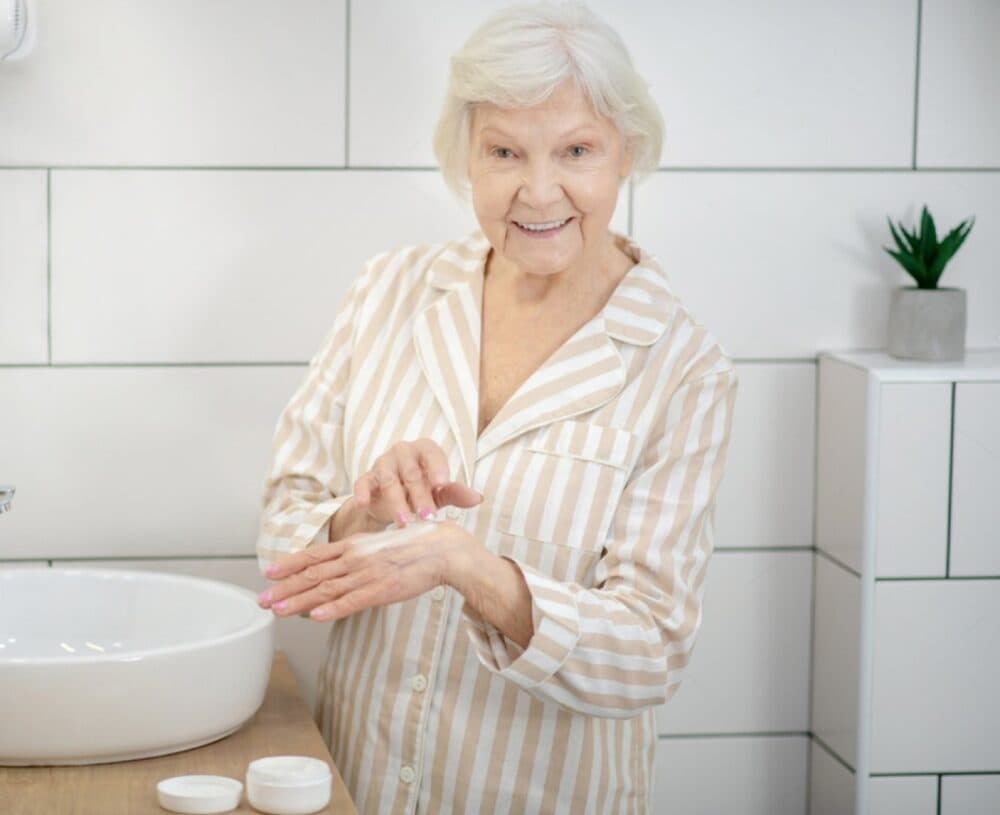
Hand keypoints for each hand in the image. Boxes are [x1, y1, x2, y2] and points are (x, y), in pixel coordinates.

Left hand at [258, 520, 475, 621]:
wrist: (444, 549)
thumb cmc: (416, 545)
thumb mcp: (381, 542)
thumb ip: (362, 552)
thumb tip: (345, 560)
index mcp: (356, 545)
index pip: (315, 555)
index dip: (290, 564)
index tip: (269, 572)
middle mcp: (356, 558)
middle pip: (313, 574)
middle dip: (284, 588)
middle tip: (262, 600)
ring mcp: (367, 574)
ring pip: (326, 589)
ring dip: (298, 601)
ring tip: (277, 610)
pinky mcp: (382, 591)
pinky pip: (352, 602)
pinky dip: (332, 609)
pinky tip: (314, 616)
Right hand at [354, 438, 481, 526]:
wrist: (391, 499)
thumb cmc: (422, 490)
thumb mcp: (440, 492)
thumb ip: (456, 492)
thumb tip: (477, 498)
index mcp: (424, 449)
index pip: (432, 453)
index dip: (437, 467)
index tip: (442, 484)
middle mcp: (403, 452)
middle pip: (411, 472)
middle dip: (420, 496)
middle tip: (428, 516)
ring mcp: (382, 463)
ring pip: (389, 480)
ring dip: (397, 502)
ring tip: (404, 522)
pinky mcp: (366, 477)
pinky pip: (362, 482)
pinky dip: (362, 493)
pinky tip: (364, 504)